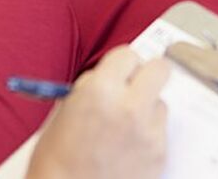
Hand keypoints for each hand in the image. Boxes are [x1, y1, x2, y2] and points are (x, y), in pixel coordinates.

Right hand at [26, 46, 169, 178]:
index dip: (121, 64)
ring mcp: (147, 131)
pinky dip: (148, 135)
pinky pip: (161, 131)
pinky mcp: (159, 154)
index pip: (128, 54)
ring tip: (124, 126)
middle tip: (135, 86)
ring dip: (147, 108)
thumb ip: (90, 88)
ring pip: (161, 103)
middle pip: (159, 69)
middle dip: (147, 75)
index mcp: (100, 91)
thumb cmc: (56, 163)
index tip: (118, 71)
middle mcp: (129, 106)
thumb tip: (109, 76)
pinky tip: (128, 147)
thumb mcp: (64, 111)